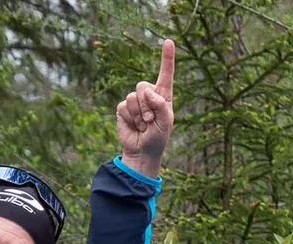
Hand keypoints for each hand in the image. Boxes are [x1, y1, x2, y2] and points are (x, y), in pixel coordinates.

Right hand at [117, 38, 174, 177]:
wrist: (142, 151)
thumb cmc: (158, 138)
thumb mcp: (165, 123)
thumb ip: (160, 105)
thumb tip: (148, 91)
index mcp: (163, 98)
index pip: (165, 75)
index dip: (167, 59)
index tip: (169, 42)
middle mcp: (149, 97)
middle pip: (143, 85)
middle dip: (146, 104)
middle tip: (150, 120)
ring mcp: (135, 102)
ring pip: (133, 96)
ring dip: (139, 114)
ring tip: (144, 125)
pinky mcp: (123, 108)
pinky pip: (124, 106)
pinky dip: (130, 118)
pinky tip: (135, 126)